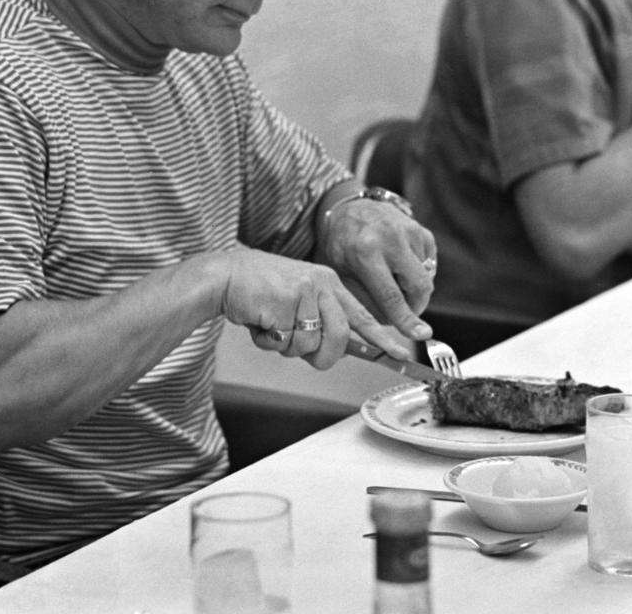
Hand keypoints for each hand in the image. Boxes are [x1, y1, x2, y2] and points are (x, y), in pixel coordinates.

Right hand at [219, 246, 414, 369]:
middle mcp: (322, 284)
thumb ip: (321, 320)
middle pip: (339, 339)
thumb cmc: (260, 290)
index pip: (363, 316)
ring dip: (287, 345)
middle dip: (321, 356)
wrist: (226, 276)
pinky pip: (286, 341)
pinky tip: (262, 321)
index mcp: (329, 282)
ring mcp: (305, 291)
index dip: (384, 339)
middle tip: (299, 348)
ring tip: (272, 324)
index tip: (405, 353)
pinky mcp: (286, 301)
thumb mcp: (299, 298)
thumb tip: (338, 350)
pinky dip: (270, 341)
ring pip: (310, 344)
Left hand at [320, 198, 436, 340]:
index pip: (392, 296)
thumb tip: (387, 328)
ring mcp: (410, 232)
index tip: (422, 335)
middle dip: (415, 306)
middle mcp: (391, 239)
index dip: (407, 320)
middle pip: (419, 287)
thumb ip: (363, 301)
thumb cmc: (342, 245)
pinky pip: (429, 264)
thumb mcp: (341, 273)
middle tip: (403, 311)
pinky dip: (418, 273)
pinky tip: (399, 265)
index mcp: (366, 253)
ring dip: (413, 288)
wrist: (349, 209)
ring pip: (426, 278)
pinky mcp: (421, 230)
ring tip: (392, 280)